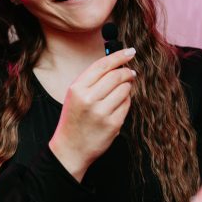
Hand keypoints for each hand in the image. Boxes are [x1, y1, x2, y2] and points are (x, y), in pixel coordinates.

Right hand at [49, 47, 136, 180]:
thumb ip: (92, 79)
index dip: (119, 56)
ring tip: (121, 91)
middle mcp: (88, 99)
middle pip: (116, 76)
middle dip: (127, 72)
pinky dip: (126, 102)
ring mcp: (101, 112)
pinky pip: (127, 105)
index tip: (130, 52)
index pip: (102, 65)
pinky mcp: (113, 124)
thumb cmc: (74, 118)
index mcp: (77, 89)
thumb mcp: (75, 96)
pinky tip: (118, 105)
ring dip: (127, 87)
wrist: (70, 148)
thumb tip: (117, 63)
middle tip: (130, 73)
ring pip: (125, 89)